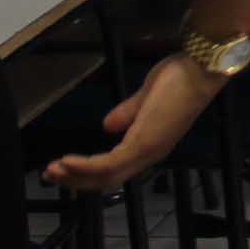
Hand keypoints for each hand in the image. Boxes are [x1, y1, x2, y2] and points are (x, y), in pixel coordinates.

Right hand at [43, 55, 222, 194]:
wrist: (199, 67)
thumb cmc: (179, 77)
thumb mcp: (146, 98)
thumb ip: (128, 113)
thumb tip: (108, 126)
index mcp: (150, 144)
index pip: (116, 169)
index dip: (88, 172)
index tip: (63, 167)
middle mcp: (149, 154)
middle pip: (108, 180)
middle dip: (77, 180)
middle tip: (50, 176)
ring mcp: (148, 151)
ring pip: (106, 177)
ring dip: (76, 175)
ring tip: (52, 171)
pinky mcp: (144, 144)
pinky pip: (109, 163)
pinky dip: (86, 165)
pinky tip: (67, 161)